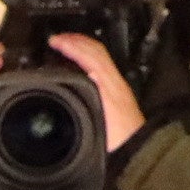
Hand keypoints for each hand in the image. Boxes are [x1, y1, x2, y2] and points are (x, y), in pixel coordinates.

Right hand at [47, 33, 144, 152]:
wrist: (135, 150)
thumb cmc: (117, 140)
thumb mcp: (95, 121)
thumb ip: (88, 100)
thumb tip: (81, 78)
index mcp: (108, 83)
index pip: (89, 54)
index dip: (71, 45)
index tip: (55, 41)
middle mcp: (114, 81)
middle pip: (96, 50)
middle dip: (76, 41)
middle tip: (58, 39)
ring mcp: (116, 86)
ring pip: (99, 57)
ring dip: (81, 49)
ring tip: (67, 47)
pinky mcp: (115, 95)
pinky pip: (100, 68)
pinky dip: (87, 61)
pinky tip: (78, 68)